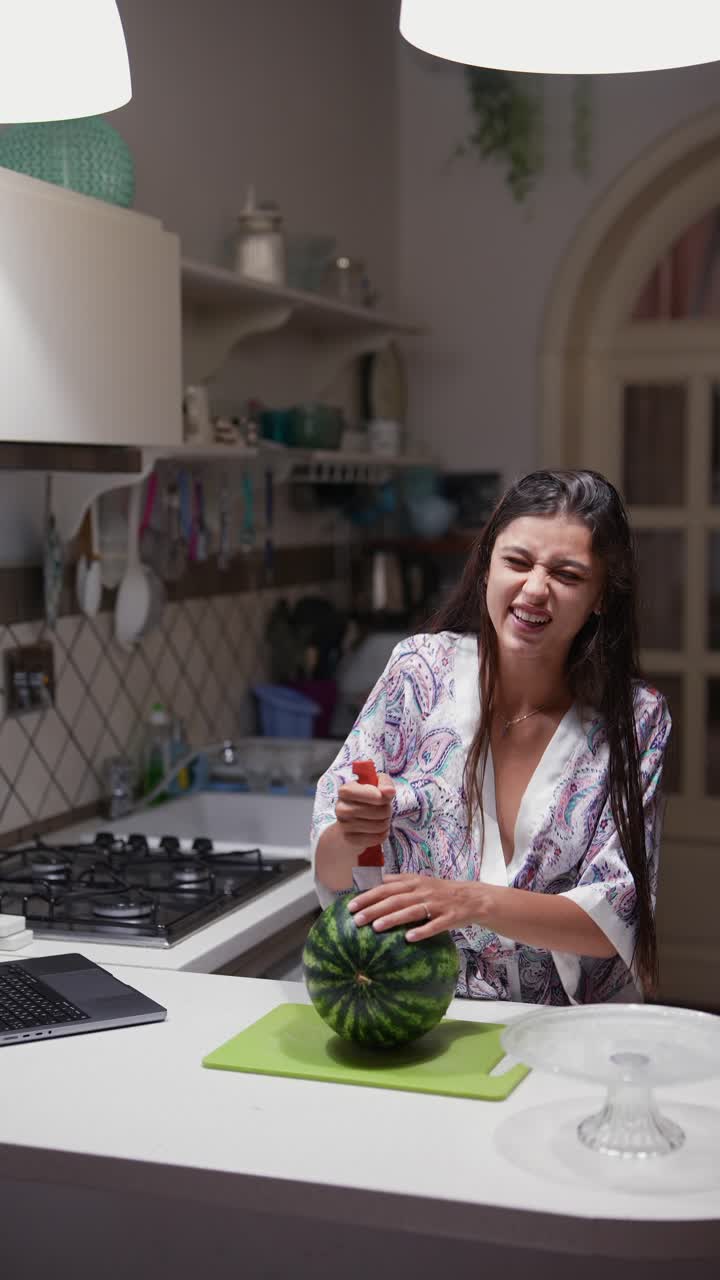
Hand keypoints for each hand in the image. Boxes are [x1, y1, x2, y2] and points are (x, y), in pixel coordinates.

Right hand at [334, 772, 394, 851]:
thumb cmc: (367, 799)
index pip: (372, 794)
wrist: (351, 821)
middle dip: (387, 811)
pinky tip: (377, 831)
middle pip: (379, 811)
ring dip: (385, 823)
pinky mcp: (350, 839)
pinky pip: (376, 838)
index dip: (382, 797)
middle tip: (384, 810)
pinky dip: (382, 835)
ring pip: (379, 826)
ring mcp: (344, 825)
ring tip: (380, 819)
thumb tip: (389, 791)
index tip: (382, 797)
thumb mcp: (376, 784)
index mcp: (345, 790)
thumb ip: (385, 782)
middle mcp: (341, 808)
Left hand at [348, 873, 479, 941]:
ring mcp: (436, 905)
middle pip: (395, 900)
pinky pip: (434, 925)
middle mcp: (423, 891)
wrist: (472, 898)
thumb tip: (376, 880)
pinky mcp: (449, 918)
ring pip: (411, 911)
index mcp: (414, 882)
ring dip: (393, 919)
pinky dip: (422, 931)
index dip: (368, 896)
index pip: (386, 888)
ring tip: (376, 928)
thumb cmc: (441, 891)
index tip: (350, 905)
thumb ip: (399, 881)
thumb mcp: (420, 880)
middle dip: (374, 909)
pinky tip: (409, 938)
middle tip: (356, 919)